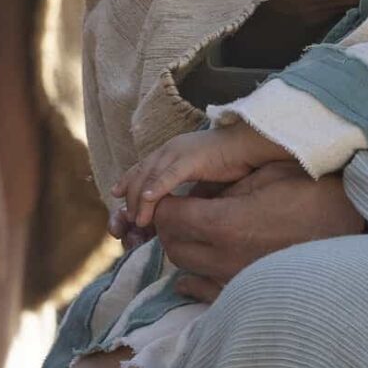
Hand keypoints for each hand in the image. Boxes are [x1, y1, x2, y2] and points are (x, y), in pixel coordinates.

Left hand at [114, 123, 284, 230]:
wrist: (251, 145)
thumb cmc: (231, 162)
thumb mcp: (202, 177)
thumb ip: (187, 190)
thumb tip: (179, 210)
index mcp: (171, 152)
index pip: (141, 169)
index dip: (127, 183)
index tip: (116, 200)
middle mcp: (170, 150)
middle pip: (140, 174)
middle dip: (130, 199)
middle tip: (124, 222)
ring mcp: (179, 152)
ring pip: (151, 177)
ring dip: (141, 200)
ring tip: (137, 221)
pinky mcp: (192, 158)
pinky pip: (170, 175)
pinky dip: (157, 188)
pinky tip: (149, 201)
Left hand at [151, 160, 367, 301]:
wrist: (353, 227)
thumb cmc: (312, 194)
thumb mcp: (264, 177)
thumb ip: (222, 189)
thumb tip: (194, 199)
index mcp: (225, 223)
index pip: (169, 216)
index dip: (165, 202)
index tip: (172, 194)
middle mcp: (224, 258)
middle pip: (172, 244)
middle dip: (169, 225)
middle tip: (180, 210)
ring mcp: (236, 282)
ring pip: (185, 269)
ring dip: (183, 249)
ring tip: (195, 233)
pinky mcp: (247, 295)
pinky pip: (204, 293)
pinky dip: (194, 280)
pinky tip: (195, 271)